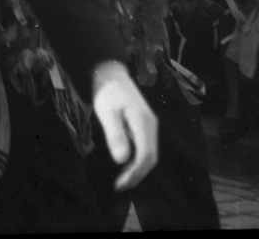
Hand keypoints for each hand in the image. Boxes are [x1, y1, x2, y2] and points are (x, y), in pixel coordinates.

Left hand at [92, 60, 158, 190]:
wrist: (111, 72)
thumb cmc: (107, 90)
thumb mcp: (106, 111)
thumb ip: (115, 134)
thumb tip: (122, 160)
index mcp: (143, 123)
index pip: (145, 156)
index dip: (135, 173)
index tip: (120, 184)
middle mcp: (151, 126)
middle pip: (150, 158)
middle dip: (137, 174)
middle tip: (120, 186)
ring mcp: (149, 125)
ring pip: (149, 154)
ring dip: (138, 169)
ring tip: (122, 179)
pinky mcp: (144, 125)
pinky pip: (145, 147)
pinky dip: (137, 159)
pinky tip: (125, 164)